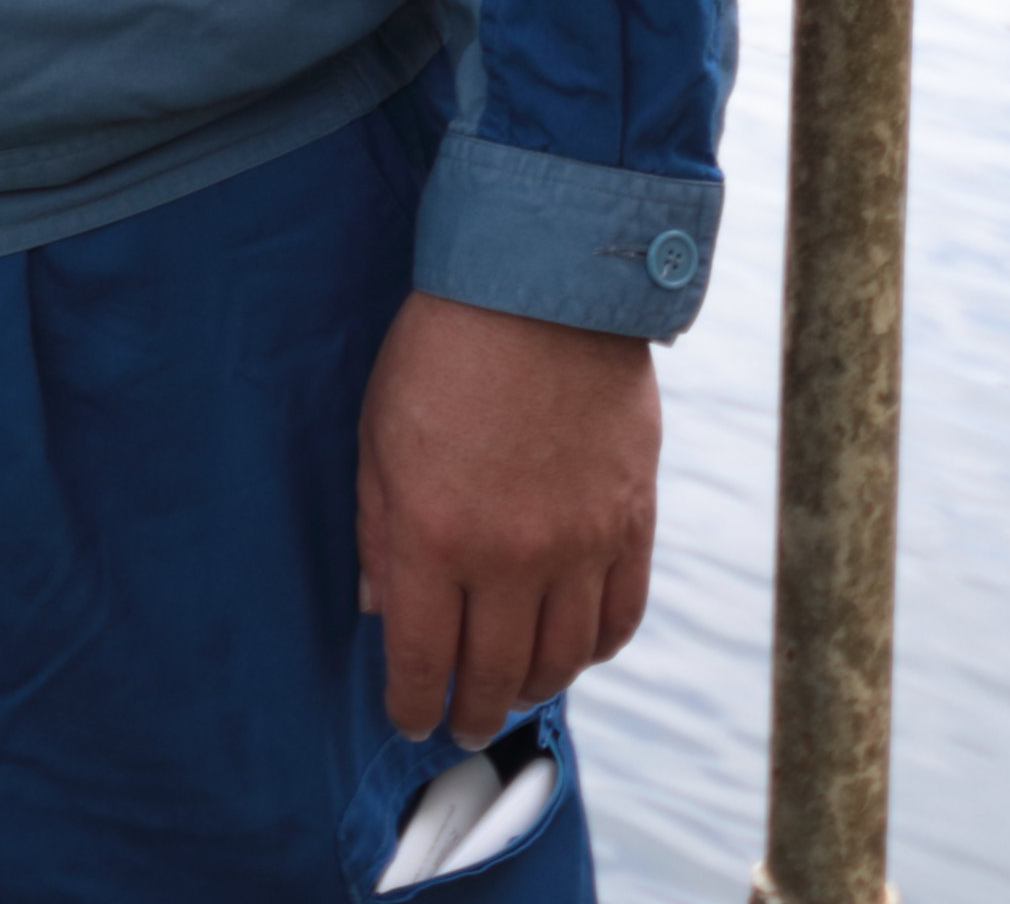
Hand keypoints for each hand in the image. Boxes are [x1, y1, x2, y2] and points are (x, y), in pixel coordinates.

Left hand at [354, 296, 656, 741]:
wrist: (543, 284)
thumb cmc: (443, 350)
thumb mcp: (378, 436)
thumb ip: (377, 531)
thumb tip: (379, 608)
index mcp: (435, 536)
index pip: (423, 660)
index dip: (413, 704)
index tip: (408, 720)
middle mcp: (510, 555)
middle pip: (495, 674)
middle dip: (471, 713)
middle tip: (461, 724)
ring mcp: (580, 543)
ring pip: (563, 659)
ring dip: (533, 688)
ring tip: (514, 690)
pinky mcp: (631, 521)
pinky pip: (620, 616)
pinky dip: (596, 648)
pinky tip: (574, 649)